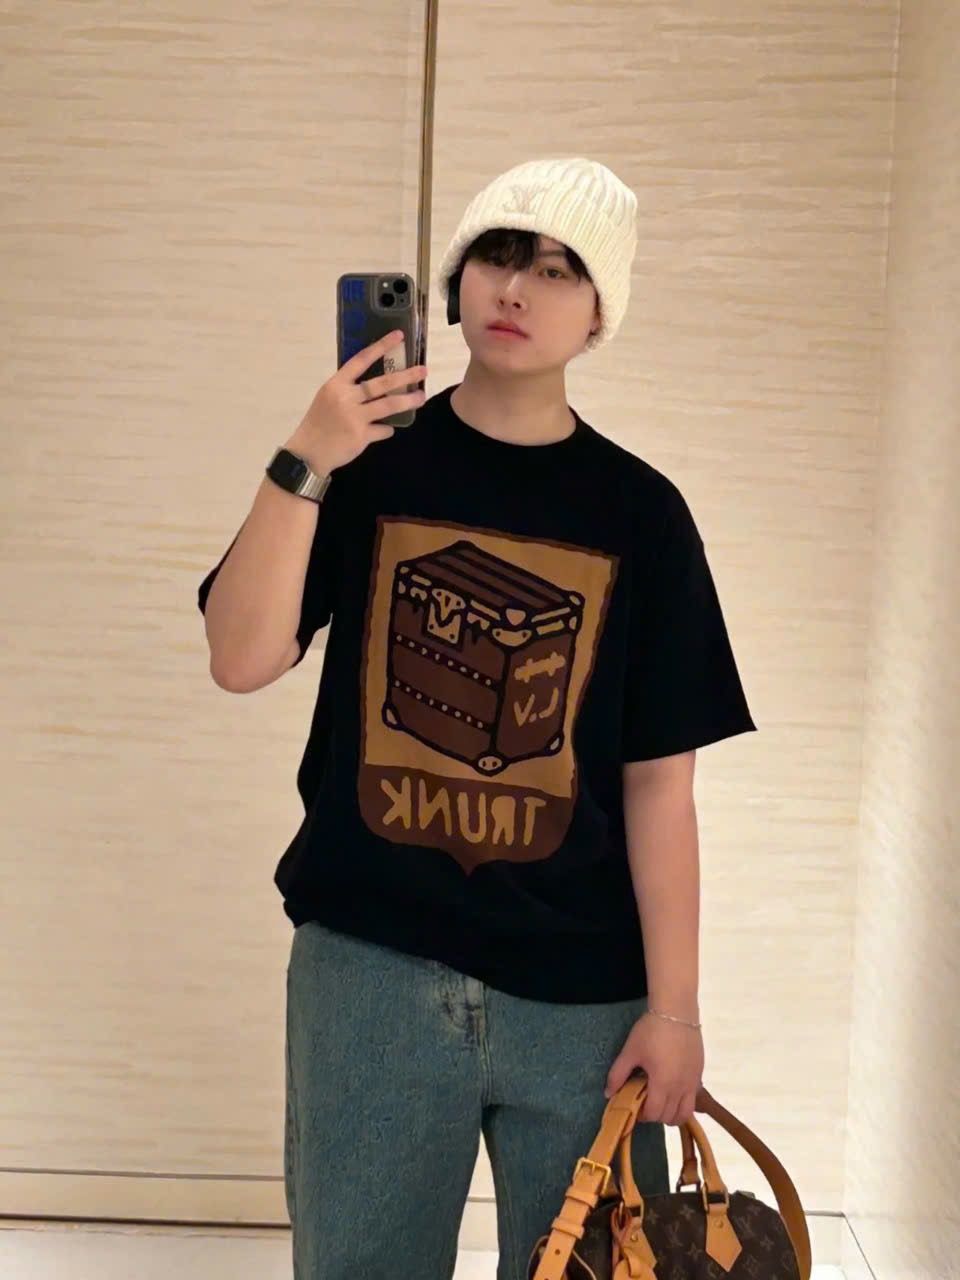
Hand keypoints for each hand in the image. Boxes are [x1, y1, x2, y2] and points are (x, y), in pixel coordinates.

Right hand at [286, 329, 426, 474]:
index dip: (381, 346)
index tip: (398, 336)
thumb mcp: (327, 397)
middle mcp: (346, 398)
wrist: (309, 452)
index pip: (361, 359)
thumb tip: (376, 384)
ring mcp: (355, 417)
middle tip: (423, 371)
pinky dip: (387, 429)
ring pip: (389, 405)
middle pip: (382, 383)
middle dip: (406, 376)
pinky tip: (386, 429)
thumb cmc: (319, 422)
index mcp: (336, 384)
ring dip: (408, 401)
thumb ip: (348, 389)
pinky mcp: (361, 436)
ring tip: (421, 397)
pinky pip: (383, 430)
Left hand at [603, 1012, 704, 1126]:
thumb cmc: (650, 1030)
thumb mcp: (630, 1051)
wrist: (676, 1011)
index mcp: (662, 1084)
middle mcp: (681, 1087)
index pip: (654, 1114)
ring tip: (661, 1099)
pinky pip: (693, 1098)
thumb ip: (618, 1074)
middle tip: (646, 1101)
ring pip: (685, 1112)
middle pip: (670, 1117)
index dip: (643, 1115)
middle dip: (656, 1114)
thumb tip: (608, 1094)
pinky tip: (673, 1088)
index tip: (635, 1105)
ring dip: (672, 1113)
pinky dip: (683, 1101)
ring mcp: (693, 1081)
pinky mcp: (699, 1073)